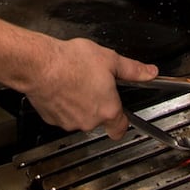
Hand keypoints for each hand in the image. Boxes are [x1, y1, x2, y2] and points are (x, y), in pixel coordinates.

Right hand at [23, 37, 157, 138]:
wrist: (40, 65)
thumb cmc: (71, 62)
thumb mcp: (110, 59)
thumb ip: (132, 69)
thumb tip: (149, 72)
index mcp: (108, 109)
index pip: (121, 129)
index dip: (122, 122)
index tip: (120, 114)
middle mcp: (89, 121)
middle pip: (99, 120)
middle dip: (98, 104)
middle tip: (94, 84)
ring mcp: (69, 122)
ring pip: (80, 118)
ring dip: (80, 105)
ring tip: (76, 82)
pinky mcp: (52, 119)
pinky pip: (62, 115)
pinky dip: (63, 105)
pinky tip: (61, 87)